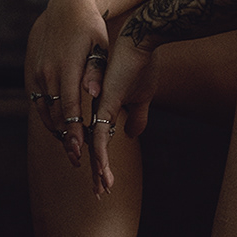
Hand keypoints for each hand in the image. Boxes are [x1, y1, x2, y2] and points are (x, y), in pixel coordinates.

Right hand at [24, 0, 111, 168]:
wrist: (64, 8)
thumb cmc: (90, 27)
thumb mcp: (99, 44)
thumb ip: (96, 71)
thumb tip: (93, 95)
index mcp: (66, 68)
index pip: (70, 108)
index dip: (74, 131)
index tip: (80, 151)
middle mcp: (48, 73)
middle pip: (56, 114)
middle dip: (66, 138)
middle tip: (77, 160)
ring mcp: (38, 74)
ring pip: (45, 110)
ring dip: (56, 131)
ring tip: (70, 149)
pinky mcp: (33, 73)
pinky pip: (39, 102)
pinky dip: (49, 117)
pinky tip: (60, 128)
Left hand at [89, 34, 158, 195]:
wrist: (140, 42)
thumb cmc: (142, 64)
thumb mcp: (142, 96)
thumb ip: (136, 117)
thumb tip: (130, 136)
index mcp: (106, 110)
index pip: (101, 142)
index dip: (102, 162)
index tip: (105, 181)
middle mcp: (98, 112)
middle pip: (94, 148)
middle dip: (97, 172)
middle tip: (99, 194)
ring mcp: (99, 110)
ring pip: (94, 147)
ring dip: (99, 170)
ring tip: (102, 189)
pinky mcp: (104, 106)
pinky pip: (99, 135)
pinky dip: (99, 155)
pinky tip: (100, 169)